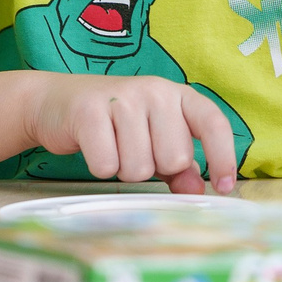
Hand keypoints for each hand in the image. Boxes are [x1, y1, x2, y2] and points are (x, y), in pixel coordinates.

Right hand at [27, 74, 238, 194]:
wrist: (58, 102)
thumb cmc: (116, 124)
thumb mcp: (154, 138)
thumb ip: (179, 166)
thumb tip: (198, 190)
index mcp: (178, 95)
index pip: (213, 123)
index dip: (222, 157)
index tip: (223, 187)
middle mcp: (156, 91)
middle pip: (174, 158)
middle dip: (155, 168)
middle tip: (135, 150)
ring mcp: (123, 98)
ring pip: (140, 168)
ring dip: (125, 170)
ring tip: (114, 147)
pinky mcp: (90, 112)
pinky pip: (107, 166)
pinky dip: (101, 167)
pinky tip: (94, 147)